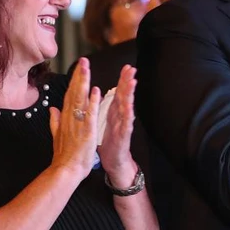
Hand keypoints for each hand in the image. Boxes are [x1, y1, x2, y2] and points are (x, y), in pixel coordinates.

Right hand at [49, 59, 101, 178]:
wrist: (65, 171)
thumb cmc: (63, 155)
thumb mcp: (57, 135)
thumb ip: (54, 121)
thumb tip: (51, 108)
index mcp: (64, 118)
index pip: (70, 95)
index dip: (74, 80)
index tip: (78, 67)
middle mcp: (69, 118)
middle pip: (74, 93)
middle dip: (79, 76)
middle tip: (83, 60)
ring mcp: (77, 124)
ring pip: (80, 100)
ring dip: (83, 83)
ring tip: (87, 68)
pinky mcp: (86, 132)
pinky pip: (89, 115)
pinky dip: (91, 103)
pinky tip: (95, 91)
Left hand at [97, 64, 137, 186]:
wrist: (113, 161)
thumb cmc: (107, 142)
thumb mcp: (102, 121)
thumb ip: (99, 108)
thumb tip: (96, 95)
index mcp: (112, 112)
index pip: (117, 92)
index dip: (121, 80)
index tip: (126, 67)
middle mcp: (119, 116)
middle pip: (124, 96)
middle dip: (127, 82)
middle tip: (132, 69)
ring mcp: (123, 125)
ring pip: (127, 106)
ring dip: (130, 94)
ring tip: (133, 82)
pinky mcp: (123, 135)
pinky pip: (126, 124)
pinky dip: (128, 115)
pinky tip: (129, 106)